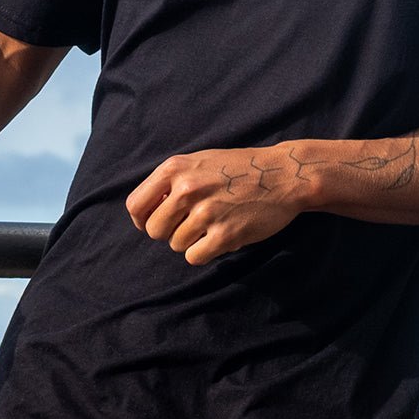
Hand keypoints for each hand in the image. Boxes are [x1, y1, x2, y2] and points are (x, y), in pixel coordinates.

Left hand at [125, 144, 308, 265]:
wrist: (282, 175)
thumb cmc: (238, 168)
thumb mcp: (199, 161)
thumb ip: (170, 182)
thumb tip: (144, 212)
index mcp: (175, 168)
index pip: (136, 206)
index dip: (143, 220)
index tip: (157, 222)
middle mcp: (187, 188)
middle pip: (154, 230)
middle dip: (169, 232)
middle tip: (190, 224)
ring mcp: (206, 212)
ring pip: (175, 245)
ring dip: (191, 241)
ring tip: (212, 224)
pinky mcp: (225, 234)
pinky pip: (194, 257)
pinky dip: (204, 252)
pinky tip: (219, 237)